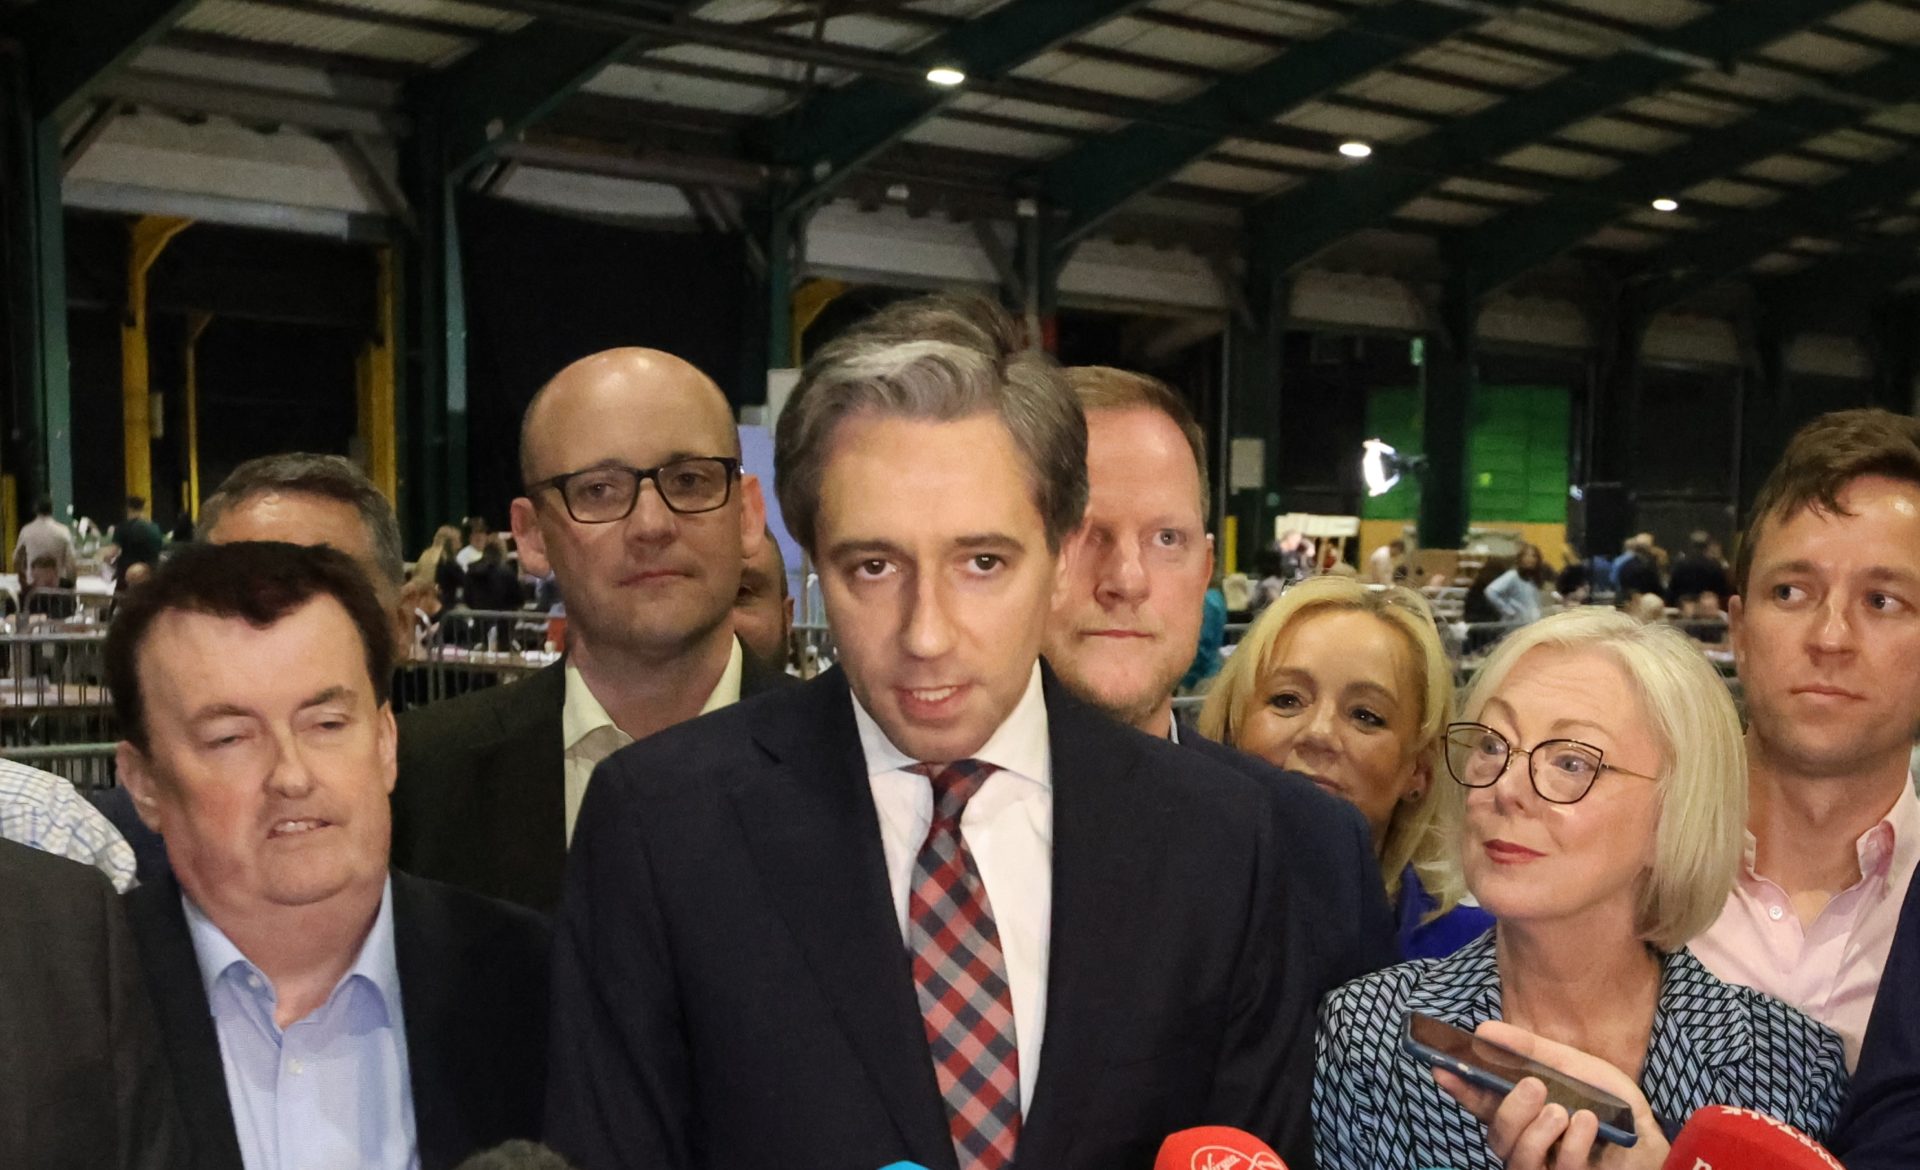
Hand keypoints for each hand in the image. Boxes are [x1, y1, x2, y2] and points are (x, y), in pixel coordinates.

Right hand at [1433, 1020, 1669, 1169]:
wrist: (1654, 1133)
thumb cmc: (1609, 1103)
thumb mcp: (1570, 1066)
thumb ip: (1529, 1050)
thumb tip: (1484, 1030)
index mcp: (1523, 1115)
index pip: (1480, 1105)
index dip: (1459, 1088)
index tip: (1441, 1066)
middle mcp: (1529, 1146)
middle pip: (1498, 1140)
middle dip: (1510, 1112)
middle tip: (1532, 1086)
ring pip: (1520, 1161)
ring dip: (1538, 1132)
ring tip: (1561, 1111)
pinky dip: (1574, 1143)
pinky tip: (1588, 1123)